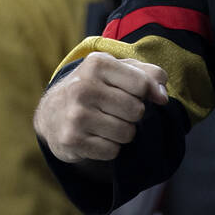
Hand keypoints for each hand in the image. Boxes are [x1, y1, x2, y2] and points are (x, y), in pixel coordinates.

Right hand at [34, 52, 168, 163]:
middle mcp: (83, 87)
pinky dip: (110, 148)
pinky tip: (96, 137)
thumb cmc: (95, 87)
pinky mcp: (71, 140)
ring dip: (123, 133)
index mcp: (97, 63)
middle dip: (133, 115)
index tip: (140, 95)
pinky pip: (112, 151)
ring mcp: (75, 115)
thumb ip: (148, 74)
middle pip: (136, 111)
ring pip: (126, 133)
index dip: (148, 93)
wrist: (51, 113)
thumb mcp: (117, 70)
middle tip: (117, 111)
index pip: (142, 84)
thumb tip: (162, 96)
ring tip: (107, 123)